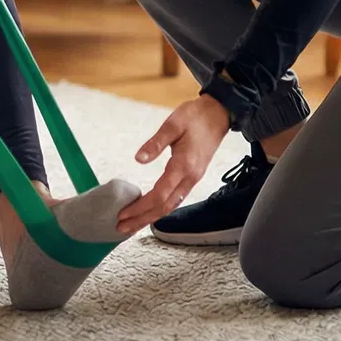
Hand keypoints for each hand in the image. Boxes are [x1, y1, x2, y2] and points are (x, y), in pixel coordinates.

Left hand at [116, 95, 232, 233]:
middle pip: (164, 207)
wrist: (219, 113)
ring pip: (170, 205)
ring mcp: (193, 179)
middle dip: (142, 219)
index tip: (123, 213)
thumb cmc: (196, 116)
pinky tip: (149, 210)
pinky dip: (160, 208)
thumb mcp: (173, 124)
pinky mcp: (193, 176)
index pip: (159, 195)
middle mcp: (190, 177)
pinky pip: (175, 199)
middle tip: (121, 227)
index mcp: (184, 166)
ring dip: (150, 216)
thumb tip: (139, 159)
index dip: (140, 207)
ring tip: (131, 223)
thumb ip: (155, 143)